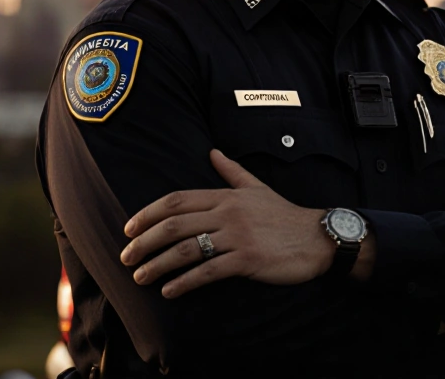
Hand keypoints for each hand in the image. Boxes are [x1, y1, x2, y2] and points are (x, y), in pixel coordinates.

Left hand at [120, 149, 333, 297]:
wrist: (318, 238)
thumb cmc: (285, 215)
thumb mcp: (257, 188)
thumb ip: (232, 172)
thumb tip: (213, 152)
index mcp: (226, 196)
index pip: (177, 201)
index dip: (148, 214)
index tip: (129, 228)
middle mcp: (228, 213)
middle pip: (175, 225)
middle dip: (145, 242)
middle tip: (126, 257)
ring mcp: (237, 236)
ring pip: (187, 250)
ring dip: (158, 265)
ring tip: (140, 277)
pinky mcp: (247, 259)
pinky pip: (208, 271)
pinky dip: (185, 282)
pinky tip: (170, 291)